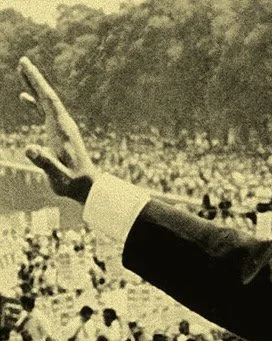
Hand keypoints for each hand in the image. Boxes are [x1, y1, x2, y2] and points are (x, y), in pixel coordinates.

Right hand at [17, 57, 98, 203]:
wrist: (87, 187)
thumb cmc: (72, 182)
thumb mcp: (57, 175)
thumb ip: (45, 162)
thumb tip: (29, 148)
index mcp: (62, 129)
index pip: (49, 100)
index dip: (38, 82)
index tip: (27, 65)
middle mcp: (63, 125)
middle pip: (48, 96)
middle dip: (35, 78)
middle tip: (23, 60)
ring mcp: (61, 128)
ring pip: (46, 102)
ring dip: (35, 87)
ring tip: (23, 71)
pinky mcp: (59, 134)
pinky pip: (45, 113)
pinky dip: (35, 102)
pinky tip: (24, 97)